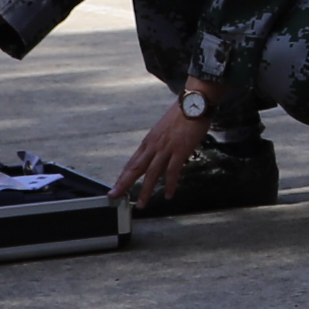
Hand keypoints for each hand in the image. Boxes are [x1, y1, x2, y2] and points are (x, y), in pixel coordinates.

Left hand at [110, 88, 213, 207]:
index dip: (123, 175)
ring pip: (151, 173)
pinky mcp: (179, 151)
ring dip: (145, 190)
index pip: (132, 162)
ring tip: (142, 204)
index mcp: (149, 141)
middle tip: (115, 195)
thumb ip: (160, 145)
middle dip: (124, 183)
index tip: (116, 186)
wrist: (193, 104)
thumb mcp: (164, 130)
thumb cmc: (181, 115)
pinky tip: (168, 194)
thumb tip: (159, 157)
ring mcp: (166, 149)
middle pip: (135, 168)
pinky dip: (170, 184)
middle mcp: (153, 146)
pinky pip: (172, 171)